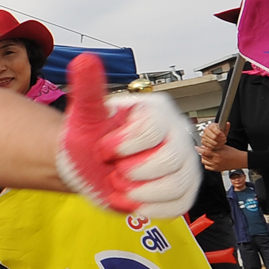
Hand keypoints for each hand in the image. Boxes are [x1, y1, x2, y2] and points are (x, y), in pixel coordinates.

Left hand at [55, 53, 201, 217]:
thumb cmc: (90, 137)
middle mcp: (178, 133)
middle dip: (131, 172)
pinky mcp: (184, 188)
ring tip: (119, 184)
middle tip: (112, 170)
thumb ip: (88, 89)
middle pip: (169, 160)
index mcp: (157, 111)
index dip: (122, 146)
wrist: (90, 165)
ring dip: (139, 193)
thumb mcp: (85, 114)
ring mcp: (185, 162)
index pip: (153, 130)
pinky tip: (131, 200)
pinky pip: (180, 204)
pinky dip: (151, 208)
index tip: (103, 149)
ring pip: (177, 185)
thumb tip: (84, 60)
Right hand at [198, 122, 228, 155]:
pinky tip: (218, 145)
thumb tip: (227, 124)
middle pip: (214, 137)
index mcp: (211, 125)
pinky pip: (210, 146)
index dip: (220, 133)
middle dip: (221, 140)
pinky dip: (215, 147)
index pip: (214, 129)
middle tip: (224, 140)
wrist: (215, 136)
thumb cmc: (219, 132)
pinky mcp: (203, 141)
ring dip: (219, 144)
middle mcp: (206, 130)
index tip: (223, 135)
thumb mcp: (224, 129)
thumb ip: (226, 126)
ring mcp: (204, 136)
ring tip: (222, 143)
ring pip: (213, 142)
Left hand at [200, 143, 247, 172]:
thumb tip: (206, 146)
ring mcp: (216, 166)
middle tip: (203, 150)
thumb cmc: (233, 153)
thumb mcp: (223, 147)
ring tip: (206, 155)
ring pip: (204, 162)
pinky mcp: (217, 169)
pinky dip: (207, 164)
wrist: (240, 160)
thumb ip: (214, 146)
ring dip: (204, 158)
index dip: (199, 149)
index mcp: (217, 154)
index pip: (204, 152)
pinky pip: (208, 167)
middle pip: (203, 157)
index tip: (197, 147)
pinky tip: (209, 161)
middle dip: (202, 153)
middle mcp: (216, 160)